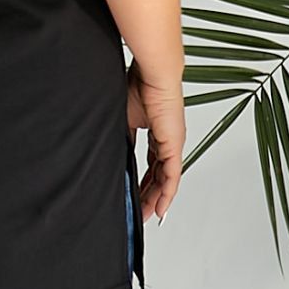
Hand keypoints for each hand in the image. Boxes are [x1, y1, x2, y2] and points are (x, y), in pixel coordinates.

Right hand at [125, 57, 185, 224]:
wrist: (153, 73)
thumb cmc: (138, 84)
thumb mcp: (124, 117)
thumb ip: (123, 136)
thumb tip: (114, 152)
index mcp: (156, 130)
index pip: (151, 161)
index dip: (145, 179)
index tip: (137, 192)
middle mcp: (168, 139)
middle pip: (159, 174)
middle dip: (149, 193)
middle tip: (141, 211)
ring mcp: (173, 143)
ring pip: (166, 178)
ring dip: (157, 197)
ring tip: (148, 214)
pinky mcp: (175, 145)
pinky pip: (172, 175)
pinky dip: (166, 193)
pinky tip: (161, 207)